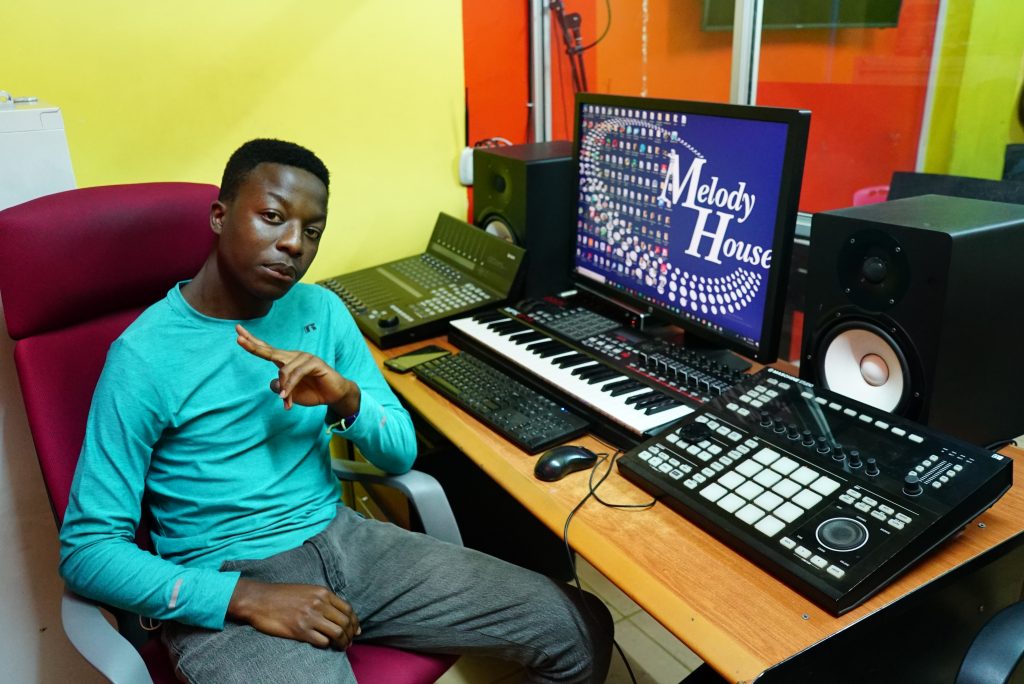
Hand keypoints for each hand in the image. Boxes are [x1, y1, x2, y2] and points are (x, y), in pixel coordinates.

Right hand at [228, 579, 360, 649]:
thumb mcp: (307, 590)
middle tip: (349, 642)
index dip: (354, 622)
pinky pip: (322, 641)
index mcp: (322, 592)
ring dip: (342, 642)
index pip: (348, 609)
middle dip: (350, 634)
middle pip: (345, 622)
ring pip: (337, 633)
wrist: (259, 600)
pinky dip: (326, 645)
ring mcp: (310, 617)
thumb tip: (340, 614)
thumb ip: (323, 599)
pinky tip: (324, 644)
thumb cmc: (282, 596)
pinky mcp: (300, 630)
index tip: (355, 630)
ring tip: (341, 646)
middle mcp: (319, 603)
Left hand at [236, 324, 359, 414]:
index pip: (267, 350)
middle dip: (254, 345)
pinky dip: (290, 386)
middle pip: (271, 351)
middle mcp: (294, 356)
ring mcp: (304, 358)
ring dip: (284, 389)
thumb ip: (280, 388)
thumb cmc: (313, 391)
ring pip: (284, 370)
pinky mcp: (314, 363)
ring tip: (286, 401)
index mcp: (286, 361)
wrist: (334, 395)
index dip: (253, 343)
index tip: (238, 334)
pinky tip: (286, 397)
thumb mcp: (291, 393)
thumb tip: (274, 384)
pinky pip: (297, 374)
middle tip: (238, 338)